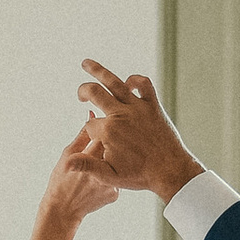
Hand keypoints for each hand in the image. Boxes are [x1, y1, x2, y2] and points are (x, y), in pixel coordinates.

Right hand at [41, 129, 120, 227]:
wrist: (63, 210)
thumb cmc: (60, 180)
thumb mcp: (67, 154)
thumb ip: (83, 134)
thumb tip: (92, 113)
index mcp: (92, 155)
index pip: (107, 132)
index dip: (104, 130)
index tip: (100, 133)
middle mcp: (104, 169)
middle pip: (116, 148)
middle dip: (111, 145)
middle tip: (98, 151)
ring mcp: (111, 183)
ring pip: (119, 165)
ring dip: (112, 162)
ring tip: (97, 168)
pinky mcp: (115, 193)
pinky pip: (117, 180)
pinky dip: (110, 179)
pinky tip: (97, 183)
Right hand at [78, 60, 201, 202]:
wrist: (171, 171)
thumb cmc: (140, 175)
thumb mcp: (110, 175)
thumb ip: (87, 166)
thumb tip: (67, 163)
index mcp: (108, 132)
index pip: (89, 124)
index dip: (90, 132)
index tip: (97, 140)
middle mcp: (121, 115)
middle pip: (94, 92)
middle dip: (83, 92)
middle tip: (80, 96)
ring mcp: (138, 107)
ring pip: (114, 82)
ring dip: (97, 70)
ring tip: (86, 63)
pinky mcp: (153, 105)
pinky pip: (144, 84)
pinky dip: (134, 79)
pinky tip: (126, 83)